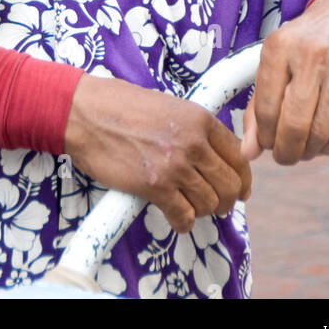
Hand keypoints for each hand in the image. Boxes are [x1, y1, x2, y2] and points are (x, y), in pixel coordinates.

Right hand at [63, 73, 251, 233]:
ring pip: (210, 204)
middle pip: (230, 184)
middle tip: (216, 205)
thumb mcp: (168, 106)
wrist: (86, 113)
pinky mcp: (154, 186)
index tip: (240, 189)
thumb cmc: (120, 107)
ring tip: (189, 207)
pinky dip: (182, 222)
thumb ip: (193, 129)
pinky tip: (175, 217)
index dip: (242, 178)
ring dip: (202, 211)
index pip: (238, 156)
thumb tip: (212, 155)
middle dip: (226, 200)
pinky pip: (183, 216)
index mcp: (200, 119)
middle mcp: (193, 142)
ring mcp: (175, 165)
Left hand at [240, 0, 328, 164]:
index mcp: (279, 47)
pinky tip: (323, 144)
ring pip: (320, 132)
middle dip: (286, 152)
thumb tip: (248, 152)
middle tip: (284, 156)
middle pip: (294, 124)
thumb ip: (257, 106)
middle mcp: (310, 55)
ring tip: (303, 149)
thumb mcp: (274, 61)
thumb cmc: (304, 44)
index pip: (266, 108)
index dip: (264, 136)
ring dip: (308, 152)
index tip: (266, 144)